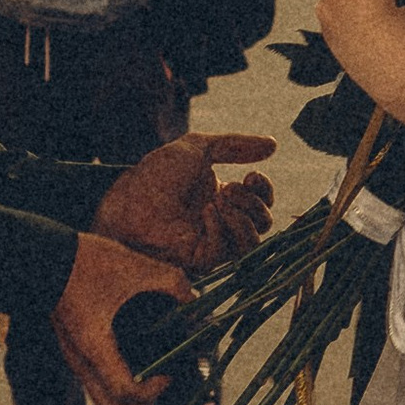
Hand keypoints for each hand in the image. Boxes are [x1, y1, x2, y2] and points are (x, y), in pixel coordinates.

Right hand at [52, 231, 187, 404]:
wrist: (42, 257)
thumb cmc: (84, 262)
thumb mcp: (133, 266)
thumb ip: (169, 281)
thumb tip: (191, 297)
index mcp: (96, 348)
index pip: (126, 393)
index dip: (154, 390)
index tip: (168, 371)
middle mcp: (82, 362)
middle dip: (143, 402)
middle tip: (162, 377)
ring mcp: (75, 358)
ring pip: (104, 397)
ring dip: (131, 391)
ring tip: (152, 365)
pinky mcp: (75, 349)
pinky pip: (99, 378)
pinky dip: (120, 375)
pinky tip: (136, 348)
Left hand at [93, 131, 275, 276]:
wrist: (130, 199)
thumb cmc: (156, 175)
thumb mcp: (198, 149)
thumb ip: (236, 146)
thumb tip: (274, 145)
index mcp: (222, 197)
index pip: (261, 202)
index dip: (264, 190)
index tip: (252, 176)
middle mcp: (221, 222)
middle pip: (264, 223)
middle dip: (253, 203)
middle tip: (227, 189)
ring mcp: (213, 242)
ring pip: (253, 242)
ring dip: (243, 217)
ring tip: (219, 200)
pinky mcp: (202, 260)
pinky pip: (229, 252)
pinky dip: (222, 228)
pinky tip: (206, 213)